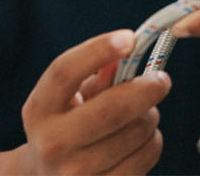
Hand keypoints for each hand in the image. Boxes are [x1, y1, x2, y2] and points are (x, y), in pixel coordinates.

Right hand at [18, 30, 168, 174]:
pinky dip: (152, 141)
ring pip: (137, 132)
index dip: (98, 50)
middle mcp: (53, 143)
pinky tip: (141, 139)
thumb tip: (125, 53)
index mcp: (39, 110)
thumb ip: (94, 76)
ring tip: (141, 115)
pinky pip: (146, 156)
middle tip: (161, 80)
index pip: (65, 71)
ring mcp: (78, 173)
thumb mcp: (67, 100)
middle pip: (113, 108)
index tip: (130, 38)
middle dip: (147, 88)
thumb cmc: (64, 128)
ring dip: (150, 116)